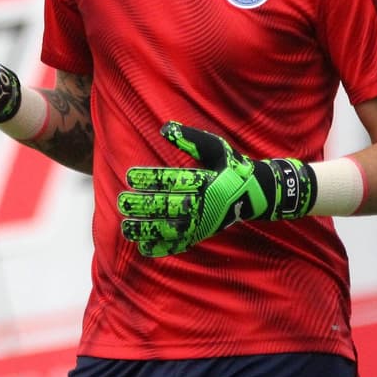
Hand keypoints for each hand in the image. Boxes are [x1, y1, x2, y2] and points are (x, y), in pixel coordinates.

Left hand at [118, 122, 315, 256]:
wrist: (256, 193)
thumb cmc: (232, 165)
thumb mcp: (215, 147)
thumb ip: (190, 138)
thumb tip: (164, 128)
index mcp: (207, 181)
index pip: (174, 180)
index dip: (151, 179)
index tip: (129, 176)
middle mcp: (205, 204)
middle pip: (169, 206)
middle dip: (144, 205)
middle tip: (121, 202)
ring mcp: (204, 222)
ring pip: (172, 229)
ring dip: (148, 230)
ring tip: (126, 228)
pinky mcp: (203, 234)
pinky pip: (181, 244)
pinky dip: (164, 248)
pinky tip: (144, 249)